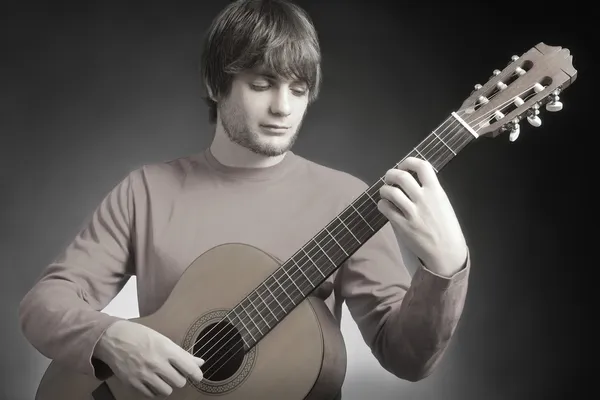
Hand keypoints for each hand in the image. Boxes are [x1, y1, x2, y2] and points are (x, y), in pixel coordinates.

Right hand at [93, 320, 204, 397]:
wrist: (113, 338)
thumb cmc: (140, 335)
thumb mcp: (163, 339)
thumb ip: (182, 354)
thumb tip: (199, 363)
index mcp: (166, 349)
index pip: (189, 367)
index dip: (197, 374)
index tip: (198, 376)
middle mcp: (157, 363)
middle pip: (180, 382)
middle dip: (180, 378)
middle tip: (175, 373)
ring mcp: (144, 374)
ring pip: (167, 391)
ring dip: (167, 385)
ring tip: (162, 377)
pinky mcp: (133, 383)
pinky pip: (151, 394)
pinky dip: (154, 389)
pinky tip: (151, 381)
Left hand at [377, 157, 467, 275]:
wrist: (446, 252)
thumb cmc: (447, 228)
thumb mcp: (444, 204)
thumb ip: (430, 191)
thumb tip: (413, 181)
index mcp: (436, 191)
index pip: (422, 166)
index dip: (409, 162)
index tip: (404, 165)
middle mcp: (423, 199)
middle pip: (401, 176)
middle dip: (390, 174)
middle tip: (389, 178)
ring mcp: (411, 212)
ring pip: (389, 191)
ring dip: (384, 189)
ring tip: (386, 193)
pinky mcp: (402, 225)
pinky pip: (385, 208)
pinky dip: (382, 204)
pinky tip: (385, 206)